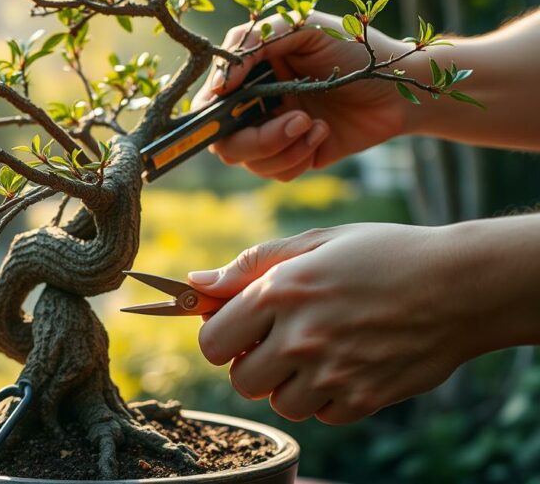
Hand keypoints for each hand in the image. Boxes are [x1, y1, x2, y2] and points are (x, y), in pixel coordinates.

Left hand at [186, 223, 479, 423]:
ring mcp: (333, 372)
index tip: (240, 328)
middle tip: (280, 341)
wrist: (461, 285)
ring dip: (289, 384)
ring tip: (317, 352)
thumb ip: (250, 265)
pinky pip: (321, 414)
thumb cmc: (384, 255)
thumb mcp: (315, 243)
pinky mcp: (364, 398)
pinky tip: (347, 365)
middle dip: (252, 363)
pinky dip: (327, 398)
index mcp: (281, 291)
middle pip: (241, 380)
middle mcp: (301, 336)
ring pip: (279, 403)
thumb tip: (197, 282)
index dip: (221, 336)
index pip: (212, 341)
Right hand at [194, 12, 411, 180]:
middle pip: (224, 140)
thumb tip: (218, 84)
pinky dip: (298, 156)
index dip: (212, 111)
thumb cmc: (356, 47)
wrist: (404, 86)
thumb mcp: (305, 26)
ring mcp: (275, 132)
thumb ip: (255, 41)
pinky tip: (322, 133)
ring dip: (283, 146)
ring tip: (315, 124)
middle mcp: (256, 104)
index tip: (232, 105)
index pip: (209, 100)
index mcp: (251, 71)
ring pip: (249, 161)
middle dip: (258, 139)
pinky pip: (277, 172)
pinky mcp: (296, 156)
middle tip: (296, 120)